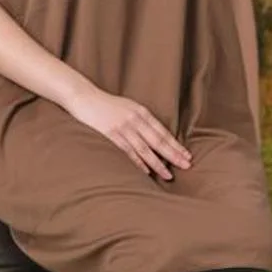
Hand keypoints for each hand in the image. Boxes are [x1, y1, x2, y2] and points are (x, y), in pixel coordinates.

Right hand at [65, 86, 193, 181]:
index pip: (162, 132)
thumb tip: (152, 135)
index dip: (175, 145)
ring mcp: (123, 127)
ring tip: (168, 175)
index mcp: (141, 112)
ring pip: (145, 149)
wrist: (84, 97)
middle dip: (173, 154)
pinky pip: (127, 151)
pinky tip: (146, 172)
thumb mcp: (127, 107)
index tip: (186, 155)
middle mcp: (135, 119)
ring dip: (158, 163)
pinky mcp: (110, 134)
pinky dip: (138, 163)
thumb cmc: (104, 104)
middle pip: (158, 141)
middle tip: (186, 166)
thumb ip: (139, 119)